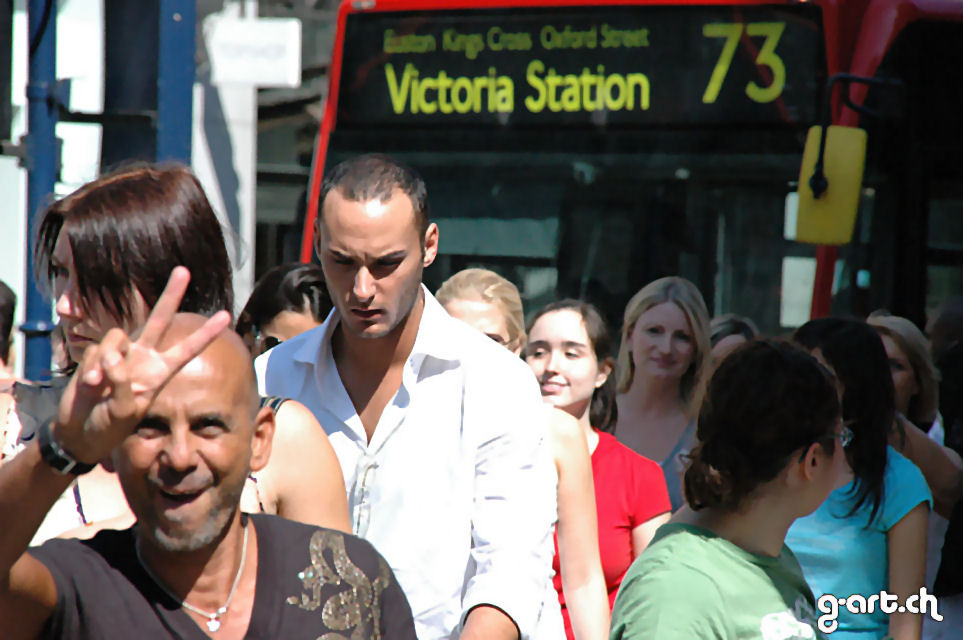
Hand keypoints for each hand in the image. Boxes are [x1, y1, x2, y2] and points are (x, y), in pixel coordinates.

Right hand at [53, 267, 230, 462]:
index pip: (188, 349)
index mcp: (160, 372)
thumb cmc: (111, 425)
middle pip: (160, 319)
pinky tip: (90, 386)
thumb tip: (114, 358)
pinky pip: (95, 351)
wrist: (81, 432)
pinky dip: (92, 368)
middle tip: (184, 270)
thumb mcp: (125, 411)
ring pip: (117, 336)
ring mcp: (119, 354)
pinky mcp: (95, 355)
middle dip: (171, 294)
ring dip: (108, 359)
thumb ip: (123, 385)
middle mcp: (143, 357)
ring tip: (100, 385)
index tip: (226, 314)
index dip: (206, 333)